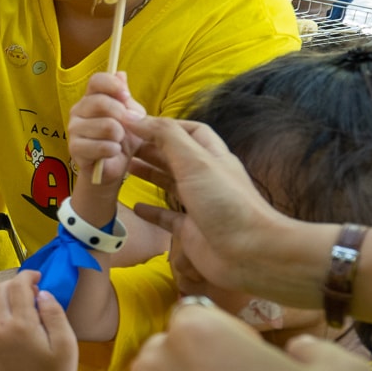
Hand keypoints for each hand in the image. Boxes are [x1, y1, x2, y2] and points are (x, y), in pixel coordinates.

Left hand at [0, 274, 77, 370]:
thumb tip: (41, 292)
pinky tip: (10, 313)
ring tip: (22, 299)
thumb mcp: (66, 342)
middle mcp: (0, 327)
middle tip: (33, 288)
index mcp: (21, 324)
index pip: (17, 287)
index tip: (39, 276)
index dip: (28, 275)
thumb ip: (54, 313)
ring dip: (3, 293)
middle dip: (15, 283)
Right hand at [65, 71, 148, 188]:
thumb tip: (121, 74)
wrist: (114, 166)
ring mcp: (74, 128)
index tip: (126, 96)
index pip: (97, 80)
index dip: (112, 85)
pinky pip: (101, 145)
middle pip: (100, 102)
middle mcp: (78, 109)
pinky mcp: (74, 148)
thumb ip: (126, 98)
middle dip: (122, 116)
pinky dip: (114, 150)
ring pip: (106, 126)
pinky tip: (112, 153)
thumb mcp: (132, 116)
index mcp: (92, 97)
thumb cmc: (123, 139)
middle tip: (127, 128)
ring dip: (120, 137)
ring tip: (118, 142)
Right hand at [128, 118, 303, 301]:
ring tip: (123, 166)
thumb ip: (166, 136)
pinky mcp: (190, 230)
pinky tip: (135, 207)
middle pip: (175, 155)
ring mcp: (198, 204)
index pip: (189, 131)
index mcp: (211, 156)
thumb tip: (136, 117)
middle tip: (122, 144)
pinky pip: (167, 217)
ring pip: (169, 182)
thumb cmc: (226, 203)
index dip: (163, 125)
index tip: (135, 123)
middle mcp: (206, 177)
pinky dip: (150, 211)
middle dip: (150, 147)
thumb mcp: (195, 161)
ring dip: (148, 173)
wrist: (249, 253)